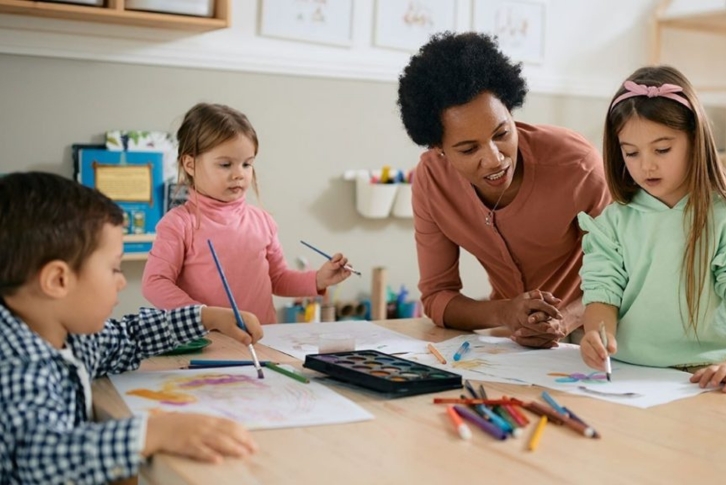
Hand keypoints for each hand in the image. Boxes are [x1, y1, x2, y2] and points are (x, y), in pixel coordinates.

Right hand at [143, 412, 257, 462]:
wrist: (159, 427)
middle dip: (243, 441)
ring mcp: (196, 435)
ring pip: (217, 441)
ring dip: (231, 448)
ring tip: (242, 454)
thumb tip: (230, 431)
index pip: (231, 425)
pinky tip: (218, 460)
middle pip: (228, 432)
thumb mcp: (199, 420)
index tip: (253, 441)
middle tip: (254, 450)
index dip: (244, 433)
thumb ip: (213, 425)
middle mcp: (205, 426)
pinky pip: (199, 451)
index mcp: (209, 419)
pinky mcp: (186, 445)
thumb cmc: (180, 425)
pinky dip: (209, 455)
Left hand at [201, 306, 262, 344]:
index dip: (252, 340)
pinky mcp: (252, 322)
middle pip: (260, 334)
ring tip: (239, 333)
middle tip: (240, 338)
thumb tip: (249, 343)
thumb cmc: (223, 322)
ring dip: (250, 337)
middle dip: (252, 339)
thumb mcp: (230, 330)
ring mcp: (253, 320)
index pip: (258, 333)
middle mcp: (253, 318)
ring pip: (258, 334)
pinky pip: (254, 332)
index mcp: (249, 318)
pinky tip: (240, 331)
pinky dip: (249, 335)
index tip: (244, 343)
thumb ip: (240, 336)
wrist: (218, 316)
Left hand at [315, 253, 351, 290]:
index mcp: (336, 260)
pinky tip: (345, 273)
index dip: (339, 257)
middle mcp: (340, 263)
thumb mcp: (328, 266)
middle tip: (340, 264)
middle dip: (343, 260)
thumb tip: (339, 264)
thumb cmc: (325, 271)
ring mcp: (343, 269)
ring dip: (348, 266)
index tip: (335, 260)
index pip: (339, 256)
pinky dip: (348, 272)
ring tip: (345, 268)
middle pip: (345, 259)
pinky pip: (349, 273)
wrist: (324, 279)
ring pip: (349, 266)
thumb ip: (333, 265)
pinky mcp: (344, 275)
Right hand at [503, 290, 564, 347]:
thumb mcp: (531, 295)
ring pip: (532, 333)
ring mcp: (517, 325)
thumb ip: (545, 296)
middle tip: (557, 330)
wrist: (505, 312)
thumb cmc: (522, 302)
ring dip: (545, 336)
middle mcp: (520, 315)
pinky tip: (553, 343)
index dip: (550, 310)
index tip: (560, 316)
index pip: (538, 305)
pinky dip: (542, 343)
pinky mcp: (517, 333)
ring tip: (558, 336)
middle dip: (544, 327)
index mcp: (525, 303)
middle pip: (532, 323)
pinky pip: (530, 340)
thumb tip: (558, 301)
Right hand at [579, 328, 616, 369]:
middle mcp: (584, 342)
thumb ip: (612, 343)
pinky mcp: (583, 356)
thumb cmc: (605, 339)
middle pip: (588, 350)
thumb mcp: (610, 339)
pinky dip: (594, 366)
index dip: (599, 349)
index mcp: (591, 335)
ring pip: (586, 357)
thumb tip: (612, 350)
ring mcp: (582, 350)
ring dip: (595, 363)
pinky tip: (601, 368)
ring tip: (604, 367)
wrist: (598, 339)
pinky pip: (587, 362)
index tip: (605, 356)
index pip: (594, 341)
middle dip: (596, 357)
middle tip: (604, 363)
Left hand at [689, 363, 725, 390]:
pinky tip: (724, 390)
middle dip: (705, 377)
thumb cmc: (724, 373)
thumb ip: (707, 377)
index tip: (691, 381)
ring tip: (713, 384)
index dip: (698, 375)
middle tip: (701, 386)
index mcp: (715, 368)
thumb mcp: (716, 374)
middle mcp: (720, 368)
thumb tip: (692, 380)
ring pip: (722, 371)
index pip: (704, 370)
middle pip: (711, 370)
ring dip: (717, 377)